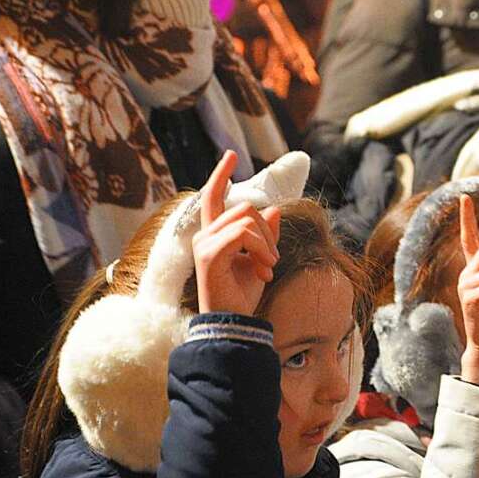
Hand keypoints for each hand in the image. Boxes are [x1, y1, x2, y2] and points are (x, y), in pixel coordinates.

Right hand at [193, 151, 280, 315]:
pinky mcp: (210, 253)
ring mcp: (204, 243)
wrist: (235, 321)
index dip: (221, 175)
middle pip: (245, 207)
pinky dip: (262, 250)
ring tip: (267, 268)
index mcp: (215, 235)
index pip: (213, 197)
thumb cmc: (243, 295)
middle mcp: (205, 236)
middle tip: (271, 261)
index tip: (231, 155)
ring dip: (267, 244)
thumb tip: (274, 210)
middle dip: (268, 232)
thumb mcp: (261, 259)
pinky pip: (245, 234)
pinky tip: (264, 271)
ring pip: (248, 218)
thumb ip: (266, 235)